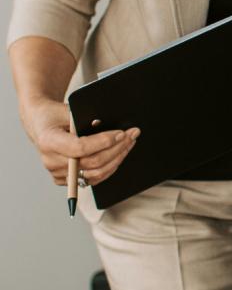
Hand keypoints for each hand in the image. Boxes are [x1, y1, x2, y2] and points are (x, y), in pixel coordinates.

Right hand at [24, 98, 139, 186]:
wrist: (41, 125)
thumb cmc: (55, 115)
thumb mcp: (68, 110)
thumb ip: (86, 119)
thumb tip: (109, 127)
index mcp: (49, 142)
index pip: (80, 148)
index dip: (104, 142)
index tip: (121, 134)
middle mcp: (51, 161)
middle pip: (92, 162)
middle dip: (117, 148)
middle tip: (132, 135)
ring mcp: (57, 173)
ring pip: (95, 174)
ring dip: (117, 159)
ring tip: (129, 143)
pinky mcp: (64, 180)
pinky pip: (91, 179)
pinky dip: (108, 168)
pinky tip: (119, 155)